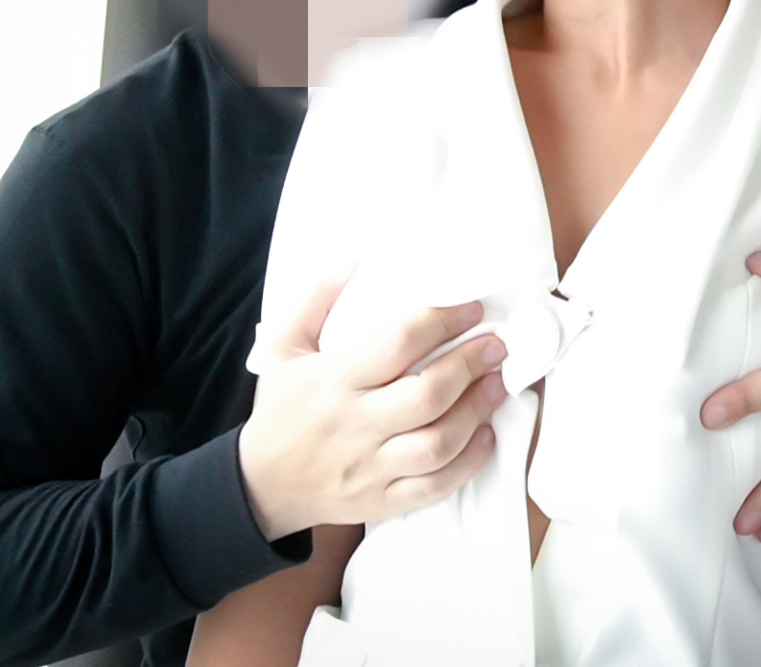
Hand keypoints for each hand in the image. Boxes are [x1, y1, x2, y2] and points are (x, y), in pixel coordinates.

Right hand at [238, 271, 511, 540]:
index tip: (472, 309)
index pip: (399, 344)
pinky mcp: (382, 500)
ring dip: (478, 411)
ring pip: (437, 443)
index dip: (442, 322)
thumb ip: (314, 301)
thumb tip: (351, 261)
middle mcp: (355, 424)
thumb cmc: (280, 409)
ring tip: (499, 384)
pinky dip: (468, 463)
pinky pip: (435, 486)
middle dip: (471, 365)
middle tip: (498, 346)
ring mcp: (370, 466)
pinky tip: (485, 436)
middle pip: (428, 394)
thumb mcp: (282, 347)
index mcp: (333, 380)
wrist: (261, 486)